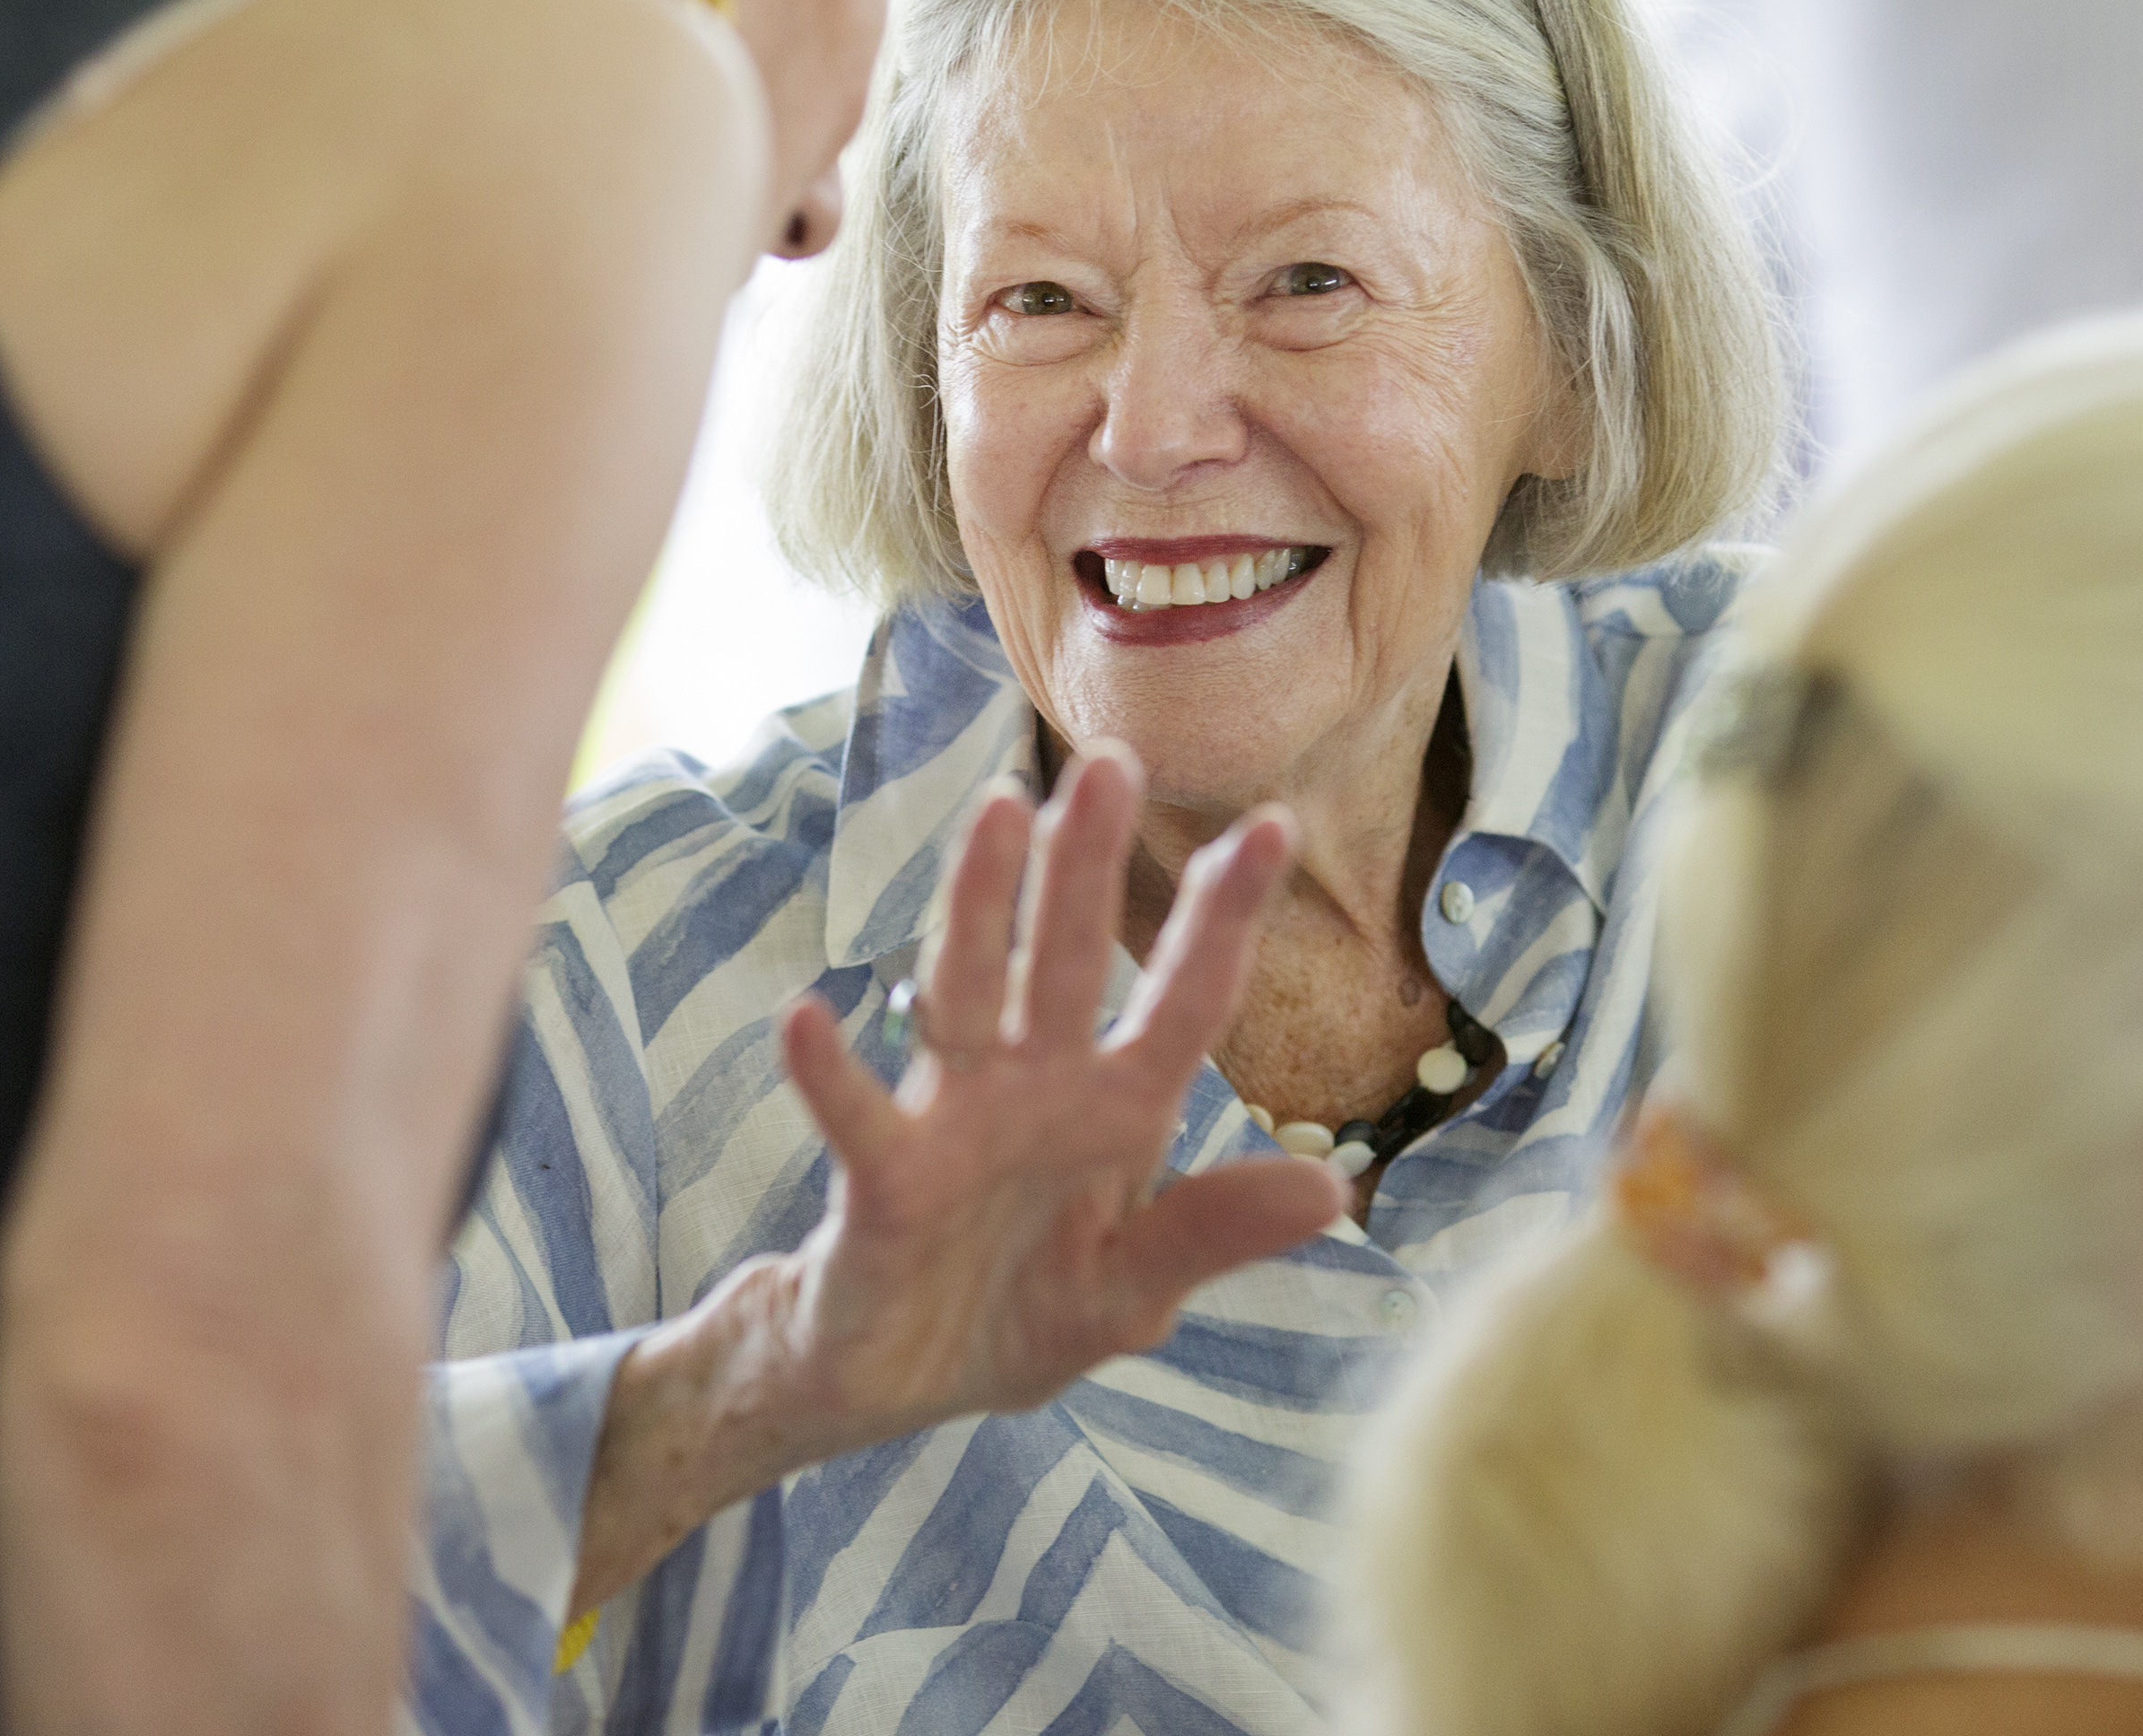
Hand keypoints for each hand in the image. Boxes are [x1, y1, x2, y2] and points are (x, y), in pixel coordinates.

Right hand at [764, 740, 1346, 1445]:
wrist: (903, 1379)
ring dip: (980, 906)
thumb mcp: (1133, 1289)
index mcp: (1118, 1113)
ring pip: (969, 992)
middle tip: (1112, 764)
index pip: (1184, 1002)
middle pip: (1069, 963)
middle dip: (1089, 868)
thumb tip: (1335, 1187)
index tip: (1273, 827)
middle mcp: (1038, 1090)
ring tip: (997, 813)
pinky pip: (856, 1118)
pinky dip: (828, 1074)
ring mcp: (955, 1121)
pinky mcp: (882, 1178)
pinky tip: (807, 1020)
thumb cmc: (1025, 1313)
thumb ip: (1216, 1231)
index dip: (1225, 920)